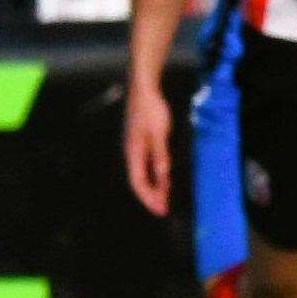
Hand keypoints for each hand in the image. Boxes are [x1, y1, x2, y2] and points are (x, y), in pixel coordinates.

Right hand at [123, 83, 172, 215]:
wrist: (144, 88)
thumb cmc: (151, 109)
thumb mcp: (159, 133)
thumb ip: (161, 154)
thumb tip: (163, 175)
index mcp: (133, 153)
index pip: (139, 182)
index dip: (149, 198)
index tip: (160, 209)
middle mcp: (131, 152)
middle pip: (140, 180)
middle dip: (151, 196)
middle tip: (164, 208)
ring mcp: (135, 147)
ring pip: (143, 172)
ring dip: (154, 185)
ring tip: (165, 197)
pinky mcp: (141, 141)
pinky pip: (146, 163)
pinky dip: (155, 173)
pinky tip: (163, 176)